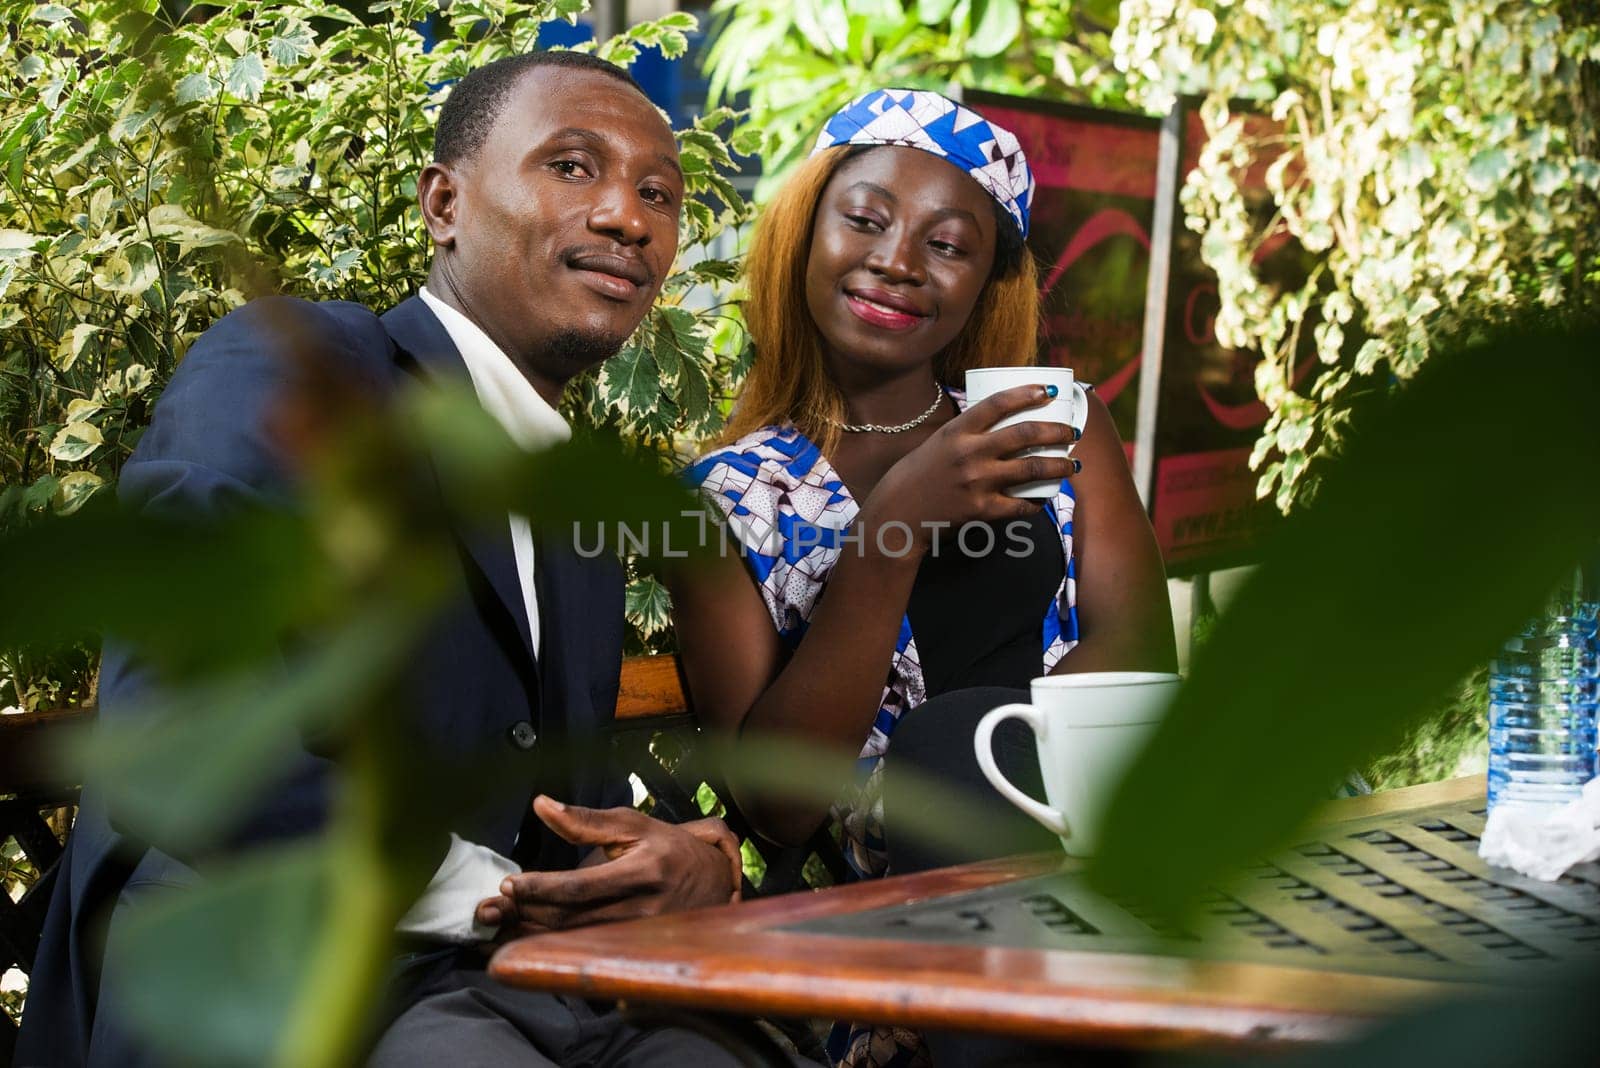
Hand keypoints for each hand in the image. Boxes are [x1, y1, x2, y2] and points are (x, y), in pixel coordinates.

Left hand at [472, 796, 740, 933]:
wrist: (714, 886)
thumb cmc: (668, 848)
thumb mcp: (632, 825)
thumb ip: (584, 819)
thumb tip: (540, 804)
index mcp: (643, 872)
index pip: (582, 887)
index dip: (542, 888)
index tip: (510, 884)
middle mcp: (643, 909)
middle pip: (572, 919)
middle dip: (527, 913)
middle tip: (491, 906)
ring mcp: (640, 937)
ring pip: (574, 940)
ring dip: (533, 932)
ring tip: (500, 921)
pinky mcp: (634, 953)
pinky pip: (583, 952)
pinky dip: (551, 947)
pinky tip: (525, 939)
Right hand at [863, 383, 1078, 550]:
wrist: (897, 513)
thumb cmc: (919, 475)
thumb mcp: (939, 443)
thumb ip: (969, 433)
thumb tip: (1005, 423)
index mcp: (958, 431)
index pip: (999, 403)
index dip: (1028, 393)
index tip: (1050, 392)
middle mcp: (969, 453)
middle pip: (1024, 434)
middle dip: (1056, 430)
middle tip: (1072, 432)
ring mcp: (977, 482)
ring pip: (1032, 469)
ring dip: (1059, 465)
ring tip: (1072, 464)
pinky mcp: (981, 510)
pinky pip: (1020, 505)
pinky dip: (1038, 502)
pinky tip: (1047, 497)